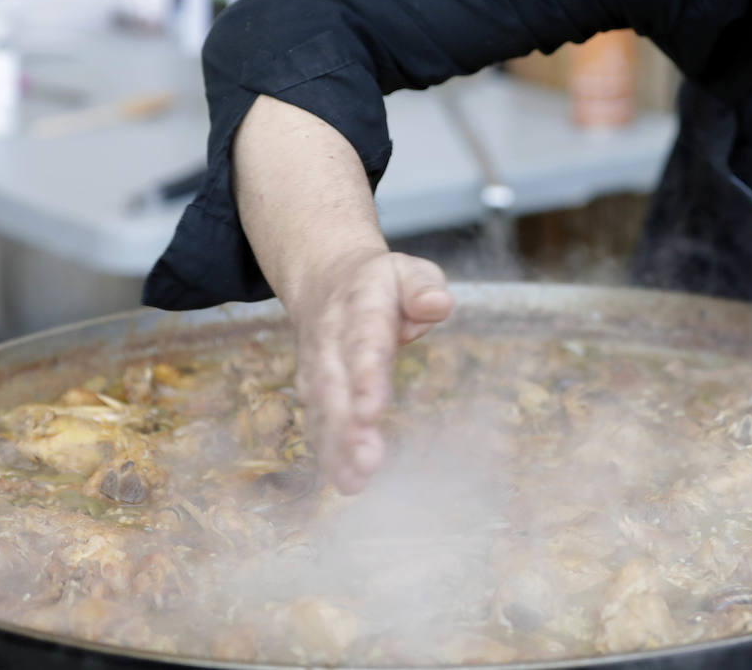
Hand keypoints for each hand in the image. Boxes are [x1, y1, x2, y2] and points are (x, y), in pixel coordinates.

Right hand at [288, 248, 452, 493]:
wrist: (324, 278)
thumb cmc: (381, 282)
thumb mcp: (409, 270)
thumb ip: (424, 286)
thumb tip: (438, 305)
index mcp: (361, 306)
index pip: (363, 342)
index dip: (365, 376)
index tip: (372, 409)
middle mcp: (331, 339)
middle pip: (336, 384)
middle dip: (347, 425)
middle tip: (366, 462)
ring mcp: (317, 364)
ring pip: (322, 408)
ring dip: (336, 446)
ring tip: (354, 481)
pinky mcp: (313, 387)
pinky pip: (316, 420)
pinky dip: (327, 451)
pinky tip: (344, 480)